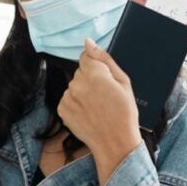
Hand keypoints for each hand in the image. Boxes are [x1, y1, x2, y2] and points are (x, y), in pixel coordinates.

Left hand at [58, 39, 141, 181]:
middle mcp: (77, 84)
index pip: (86, 57)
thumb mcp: (124, 82)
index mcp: (94, 74)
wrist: (115, 143)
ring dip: (82, 92)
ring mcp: (68, 98)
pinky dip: (75, 104)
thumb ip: (105, 59)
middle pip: (80, 72)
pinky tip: (88, 113)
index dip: (96, 67)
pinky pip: (68, 99)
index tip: (104, 79)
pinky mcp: (62, 110)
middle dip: (90, 79)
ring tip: (97, 107)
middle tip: (104, 96)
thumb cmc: (124, 113)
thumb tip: (88, 42)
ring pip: (74, 86)